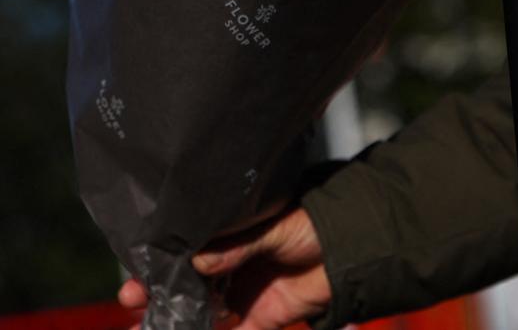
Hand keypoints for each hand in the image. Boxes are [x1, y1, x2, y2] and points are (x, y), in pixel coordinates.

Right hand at [118, 207, 331, 329]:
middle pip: (182, 287)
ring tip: (148, 328)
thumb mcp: (274, 227)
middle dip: (155, 295)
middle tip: (133, 299)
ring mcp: (241, 296)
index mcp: (227, 240)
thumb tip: (198, 260)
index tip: (135, 273)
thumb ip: (238, 244)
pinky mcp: (261, 321)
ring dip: (173, 323)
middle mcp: (228, 269)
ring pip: (198, 315)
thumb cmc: (314, 224)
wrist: (356, 248)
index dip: (156, 264)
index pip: (182, 253)